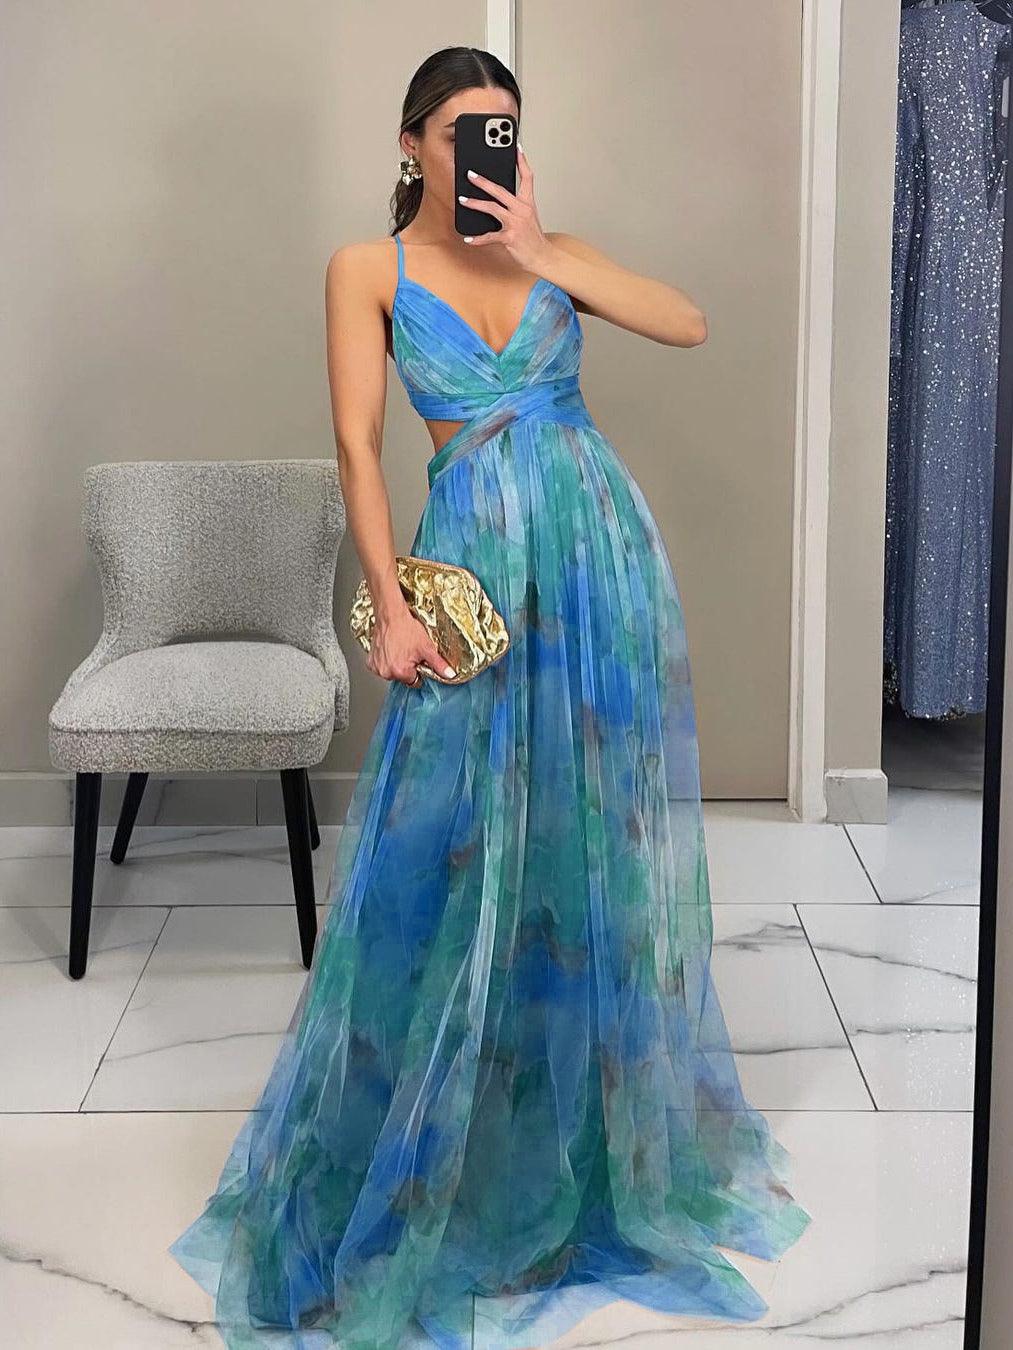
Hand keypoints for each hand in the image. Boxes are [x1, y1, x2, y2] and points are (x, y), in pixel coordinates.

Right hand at [366, 603, 455, 686]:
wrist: (391, 615)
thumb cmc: (406, 629)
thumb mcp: (427, 647)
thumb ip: (439, 664)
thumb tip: (450, 675)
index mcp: (401, 672)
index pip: (415, 681)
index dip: (418, 670)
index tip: (416, 659)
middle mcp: (387, 672)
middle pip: (402, 678)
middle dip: (406, 667)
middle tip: (408, 652)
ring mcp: (377, 667)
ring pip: (391, 673)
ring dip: (395, 664)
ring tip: (399, 649)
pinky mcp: (370, 662)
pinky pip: (381, 667)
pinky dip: (385, 661)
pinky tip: (390, 650)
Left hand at [458, 144, 549, 271]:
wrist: (542, 257)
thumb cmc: (533, 238)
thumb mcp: (529, 218)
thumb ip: (516, 206)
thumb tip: (498, 200)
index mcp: (528, 203)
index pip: (527, 177)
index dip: (522, 161)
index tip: (516, 147)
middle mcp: (522, 210)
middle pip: (501, 190)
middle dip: (483, 181)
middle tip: (470, 174)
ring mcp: (516, 223)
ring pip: (492, 208)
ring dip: (475, 203)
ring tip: (463, 200)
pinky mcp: (510, 237)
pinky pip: (490, 236)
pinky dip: (478, 239)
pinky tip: (469, 239)